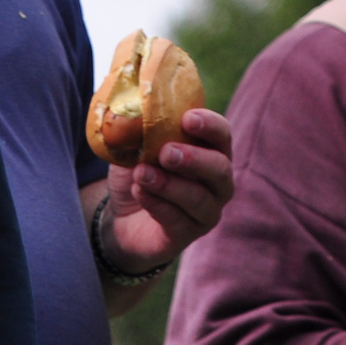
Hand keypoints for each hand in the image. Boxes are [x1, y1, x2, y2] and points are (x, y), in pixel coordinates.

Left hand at [100, 108, 233, 272]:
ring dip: (169, 184)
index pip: (222, 134)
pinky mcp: (188, 234)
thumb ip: (141, 129)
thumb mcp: (136, 145)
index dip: (210, 125)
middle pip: (221, 169)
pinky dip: (157, 204)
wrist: (123, 215)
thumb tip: (133, 110)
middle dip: (195, 159)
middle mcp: (217, 182)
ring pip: (199, 199)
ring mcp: (207, 210)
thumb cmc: (140, 170)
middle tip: (166, 152)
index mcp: (210, 151)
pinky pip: (178, 220)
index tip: (187, 119)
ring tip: (141, 173)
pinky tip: (139, 191)